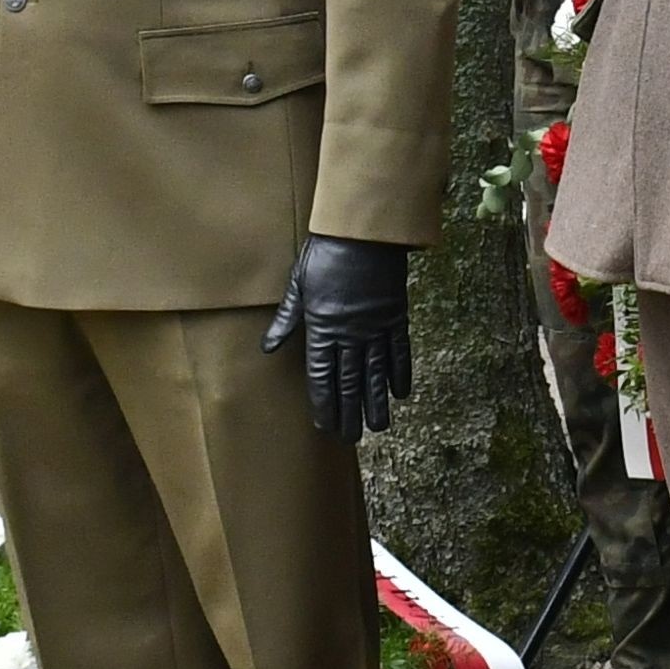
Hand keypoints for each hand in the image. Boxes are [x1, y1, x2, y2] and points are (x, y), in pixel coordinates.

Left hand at [264, 233, 416, 440]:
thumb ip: (287, 320)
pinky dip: (401, 373)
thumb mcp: (299, 284)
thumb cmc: (326, 253)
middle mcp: (350, 333)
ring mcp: (375, 326)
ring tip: (379, 427)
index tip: (326, 425)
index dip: (324, 403)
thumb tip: (268, 347)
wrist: (363, 230)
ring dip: (377, 402)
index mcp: (322, 327)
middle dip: (350, 412)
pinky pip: (399, 351)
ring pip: (376, 373)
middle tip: (352, 438)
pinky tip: (401, 394)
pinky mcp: (395, 316)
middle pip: (350, 381)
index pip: (322, 375)